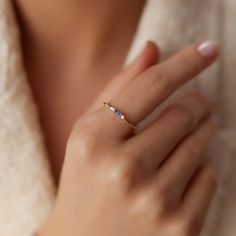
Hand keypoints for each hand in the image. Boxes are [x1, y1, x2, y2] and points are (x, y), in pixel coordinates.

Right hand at [39, 41, 218, 235]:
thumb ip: (120, 89)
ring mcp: (153, 202)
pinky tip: (179, 174)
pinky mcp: (179, 228)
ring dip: (202, 130)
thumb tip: (153, 49)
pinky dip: (200, 167)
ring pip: (201, 144)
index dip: (184, 63)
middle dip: (195, 103)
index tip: (208, 49)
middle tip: (196, 102)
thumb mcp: (89, 133)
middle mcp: (123, 170)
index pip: (150, 87)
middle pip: (183, 114)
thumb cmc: (86, 179)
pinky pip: (209, 177)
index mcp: (94, 140)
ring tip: (191, 132)